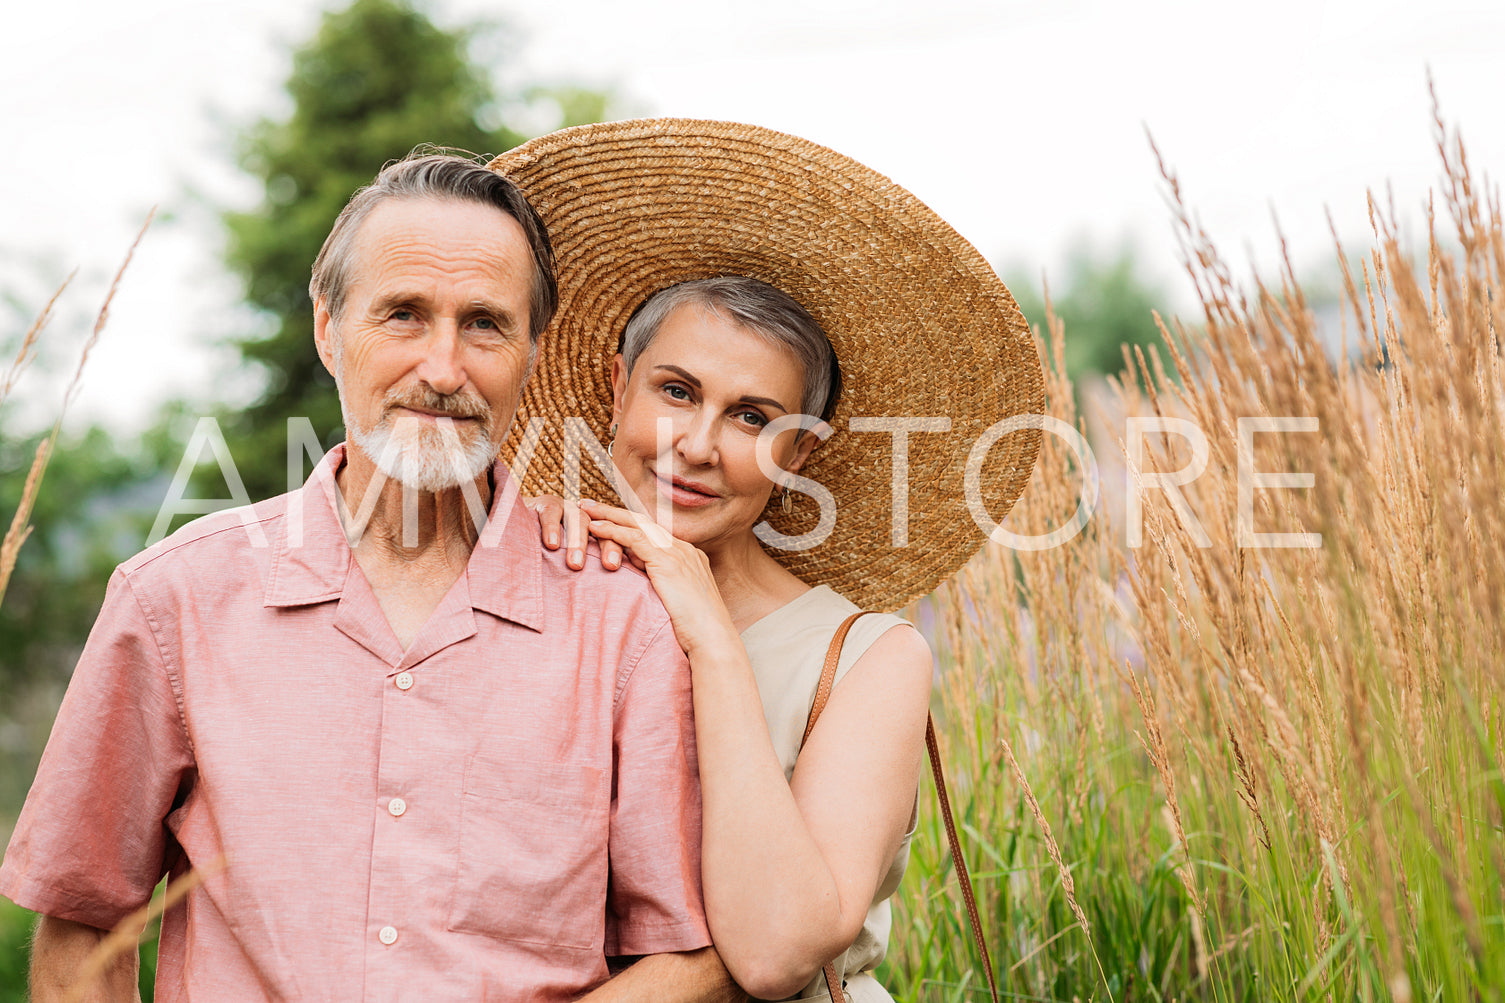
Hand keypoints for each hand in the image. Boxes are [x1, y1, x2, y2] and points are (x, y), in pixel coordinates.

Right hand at [525, 494, 624, 570]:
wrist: (515, 530)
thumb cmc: (548, 556)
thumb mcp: (571, 562)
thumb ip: (591, 573)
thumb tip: (611, 603)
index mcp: (597, 529)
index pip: (615, 537)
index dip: (620, 550)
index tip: (621, 570)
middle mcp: (584, 516)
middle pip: (602, 528)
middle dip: (607, 545)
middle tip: (610, 566)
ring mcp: (565, 507)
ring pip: (578, 519)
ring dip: (579, 541)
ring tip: (576, 564)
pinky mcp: (544, 503)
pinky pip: (551, 512)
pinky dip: (552, 527)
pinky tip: (552, 544)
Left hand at [578, 499, 739, 657]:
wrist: (714, 640)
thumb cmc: (695, 632)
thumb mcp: (675, 602)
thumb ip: (658, 586)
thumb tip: (636, 579)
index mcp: (687, 556)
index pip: (652, 533)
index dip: (627, 524)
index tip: (605, 520)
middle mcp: (684, 549)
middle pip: (643, 522)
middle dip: (614, 511)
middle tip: (588, 505)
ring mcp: (677, 553)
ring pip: (636, 525)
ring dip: (607, 515)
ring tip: (583, 510)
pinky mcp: (667, 562)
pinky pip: (634, 539)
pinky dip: (612, 530)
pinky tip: (593, 527)